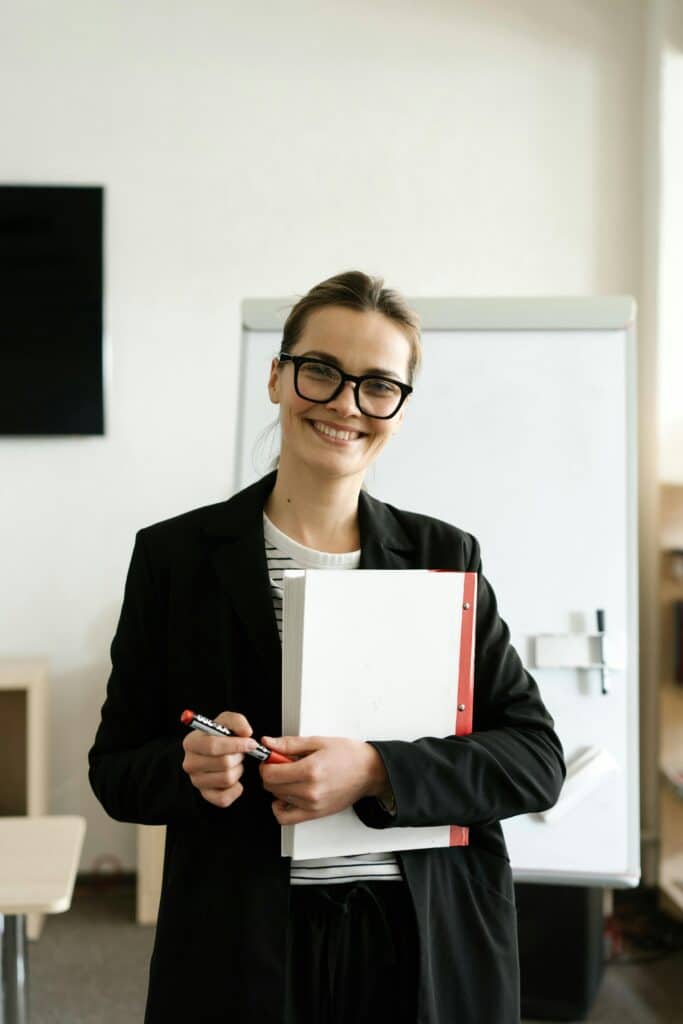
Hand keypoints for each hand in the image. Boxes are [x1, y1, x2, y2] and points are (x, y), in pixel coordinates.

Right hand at [182, 711, 257, 808]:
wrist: (220, 752)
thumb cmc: (222, 735)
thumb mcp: (228, 721)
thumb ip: (237, 721)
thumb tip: (246, 732)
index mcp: (191, 742)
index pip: (212, 745)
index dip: (236, 744)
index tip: (251, 743)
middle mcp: (190, 763)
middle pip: (223, 763)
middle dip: (239, 756)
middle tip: (241, 753)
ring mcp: (196, 781)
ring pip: (227, 779)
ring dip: (239, 770)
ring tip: (236, 763)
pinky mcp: (205, 795)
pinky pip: (224, 798)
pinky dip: (236, 789)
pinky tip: (236, 779)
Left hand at [259, 735, 390, 824]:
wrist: (370, 772)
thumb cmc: (349, 755)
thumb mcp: (318, 742)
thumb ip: (289, 744)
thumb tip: (268, 743)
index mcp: (310, 770)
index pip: (270, 773)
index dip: (266, 763)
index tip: (270, 757)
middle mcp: (310, 791)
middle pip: (271, 786)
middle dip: (271, 773)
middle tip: (281, 763)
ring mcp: (312, 805)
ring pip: (277, 798)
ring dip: (278, 786)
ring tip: (292, 775)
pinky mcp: (315, 814)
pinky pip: (286, 818)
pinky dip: (280, 808)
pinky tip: (287, 795)